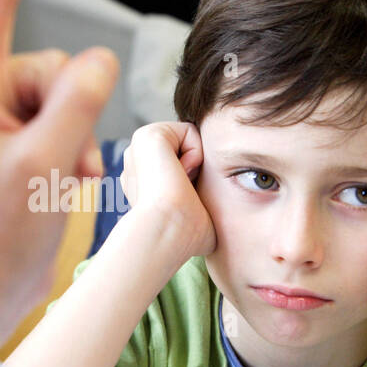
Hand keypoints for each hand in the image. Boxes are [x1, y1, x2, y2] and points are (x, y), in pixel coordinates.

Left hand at [0, 0, 117, 342]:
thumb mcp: (42, 162)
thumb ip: (77, 100)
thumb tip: (99, 60)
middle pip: (52, 65)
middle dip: (73, 109)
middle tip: (63, 160)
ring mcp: (1, 127)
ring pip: (67, 98)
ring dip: (79, 137)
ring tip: (66, 181)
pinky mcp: (20, 150)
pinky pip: (67, 126)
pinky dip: (77, 152)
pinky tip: (71, 185)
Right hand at [119, 121, 216, 261]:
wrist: (169, 231)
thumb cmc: (185, 236)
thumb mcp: (196, 216)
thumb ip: (201, 202)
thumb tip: (228, 218)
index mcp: (144, 182)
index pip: (184, 165)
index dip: (195, 180)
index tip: (187, 201)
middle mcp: (138, 164)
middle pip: (188, 150)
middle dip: (194, 168)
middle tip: (184, 192)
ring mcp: (139, 149)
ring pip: (190, 140)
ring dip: (194, 162)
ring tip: (180, 185)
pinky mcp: (148, 134)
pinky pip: (189, 130)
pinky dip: (194, 151)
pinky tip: (180, 173)